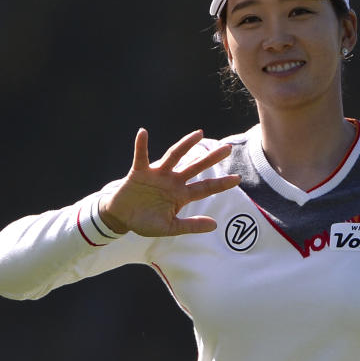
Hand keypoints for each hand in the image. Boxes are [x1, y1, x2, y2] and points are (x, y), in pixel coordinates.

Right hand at [99, 128, 239, 236]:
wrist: (122, 218)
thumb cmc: (145, 222)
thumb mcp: (170, 227)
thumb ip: (191, 226)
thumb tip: (215, 225)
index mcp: (181, 195)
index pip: (205, 188)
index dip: (221, 184)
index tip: (237, 179)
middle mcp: (172, 181)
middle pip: (195, 167)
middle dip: (210, 158)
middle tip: (228, 148)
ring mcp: (158, 175)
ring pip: (174, 156)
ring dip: (186, 144)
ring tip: (199, 134)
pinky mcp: (140, 171)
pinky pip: (141, 156)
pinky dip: (141, 145)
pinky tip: (143, 132)